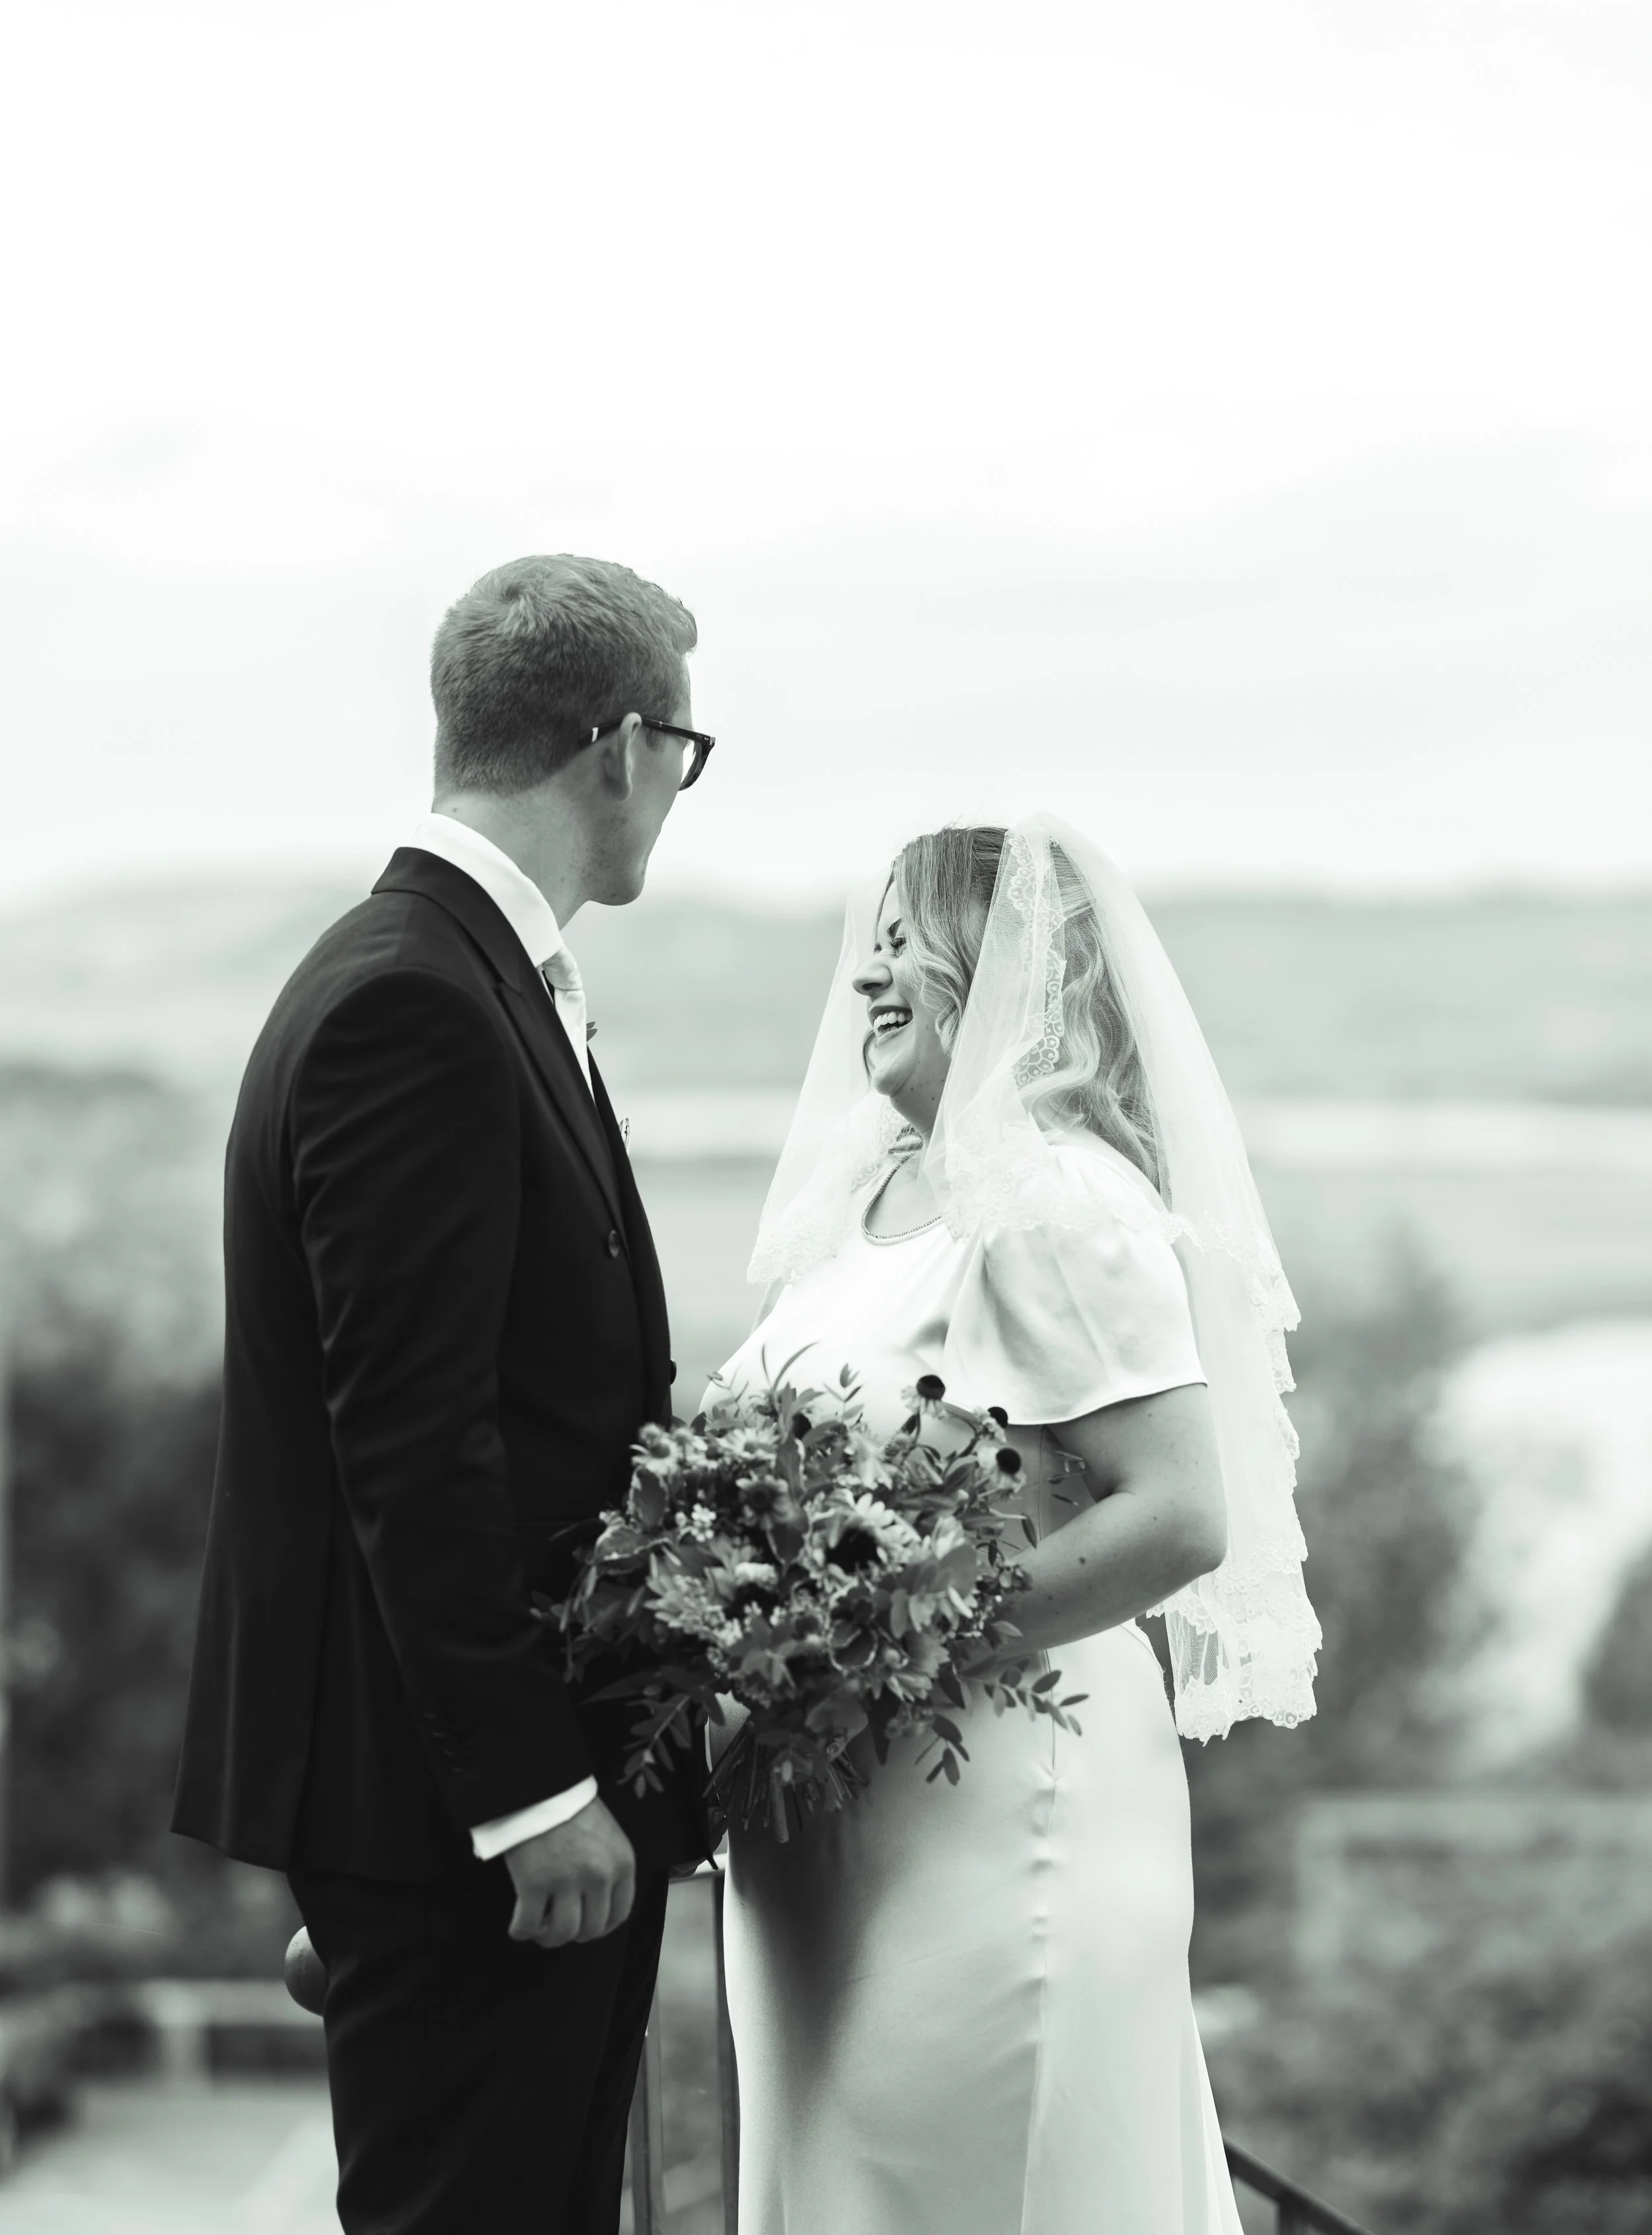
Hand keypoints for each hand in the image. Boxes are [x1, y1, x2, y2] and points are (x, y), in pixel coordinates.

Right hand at [504, 1796, 635, 1948]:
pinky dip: (521, 1931)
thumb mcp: (606, 1835)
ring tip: (538, 1928)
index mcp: (621, 1863)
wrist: (540, 1784)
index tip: (586, 1926)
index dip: (600, 1927)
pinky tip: (518, 1927)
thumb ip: (607, 1867)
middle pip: (590, 1929)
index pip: (618, 1915)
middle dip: (573, 1934)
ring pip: (561, 1933)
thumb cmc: (571, 1807)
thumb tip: (595, 1904)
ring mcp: (566, 1882)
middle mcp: (599, 1877)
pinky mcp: (533, 1884)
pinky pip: (528, 1924)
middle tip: (557, 1925)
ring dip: (548, 1937)